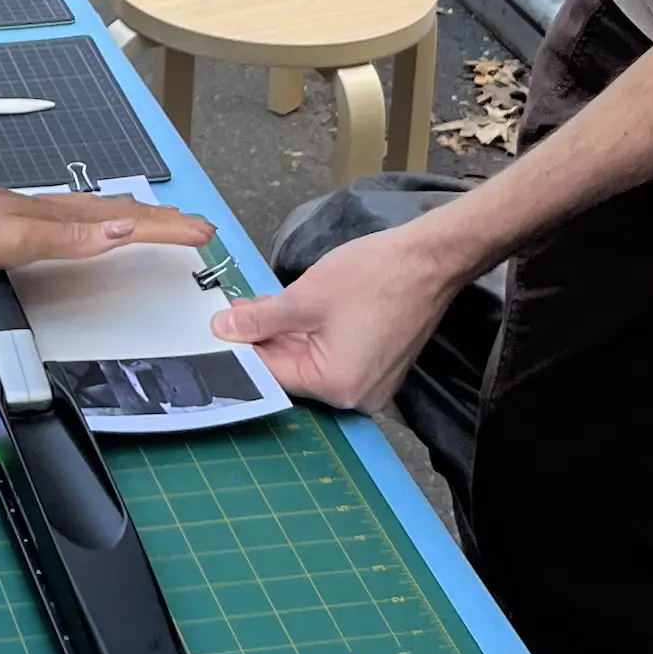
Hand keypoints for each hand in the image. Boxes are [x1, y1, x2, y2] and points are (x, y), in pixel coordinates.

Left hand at [0, 174, 214, 268]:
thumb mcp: (24, 239)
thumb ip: (75, 238)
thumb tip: (125, 231)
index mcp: (67, 217)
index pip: (132, 223)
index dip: (169, 229)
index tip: (201, 233)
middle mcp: (61, 211)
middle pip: (128, 215)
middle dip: (167, 221)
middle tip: (199, 227)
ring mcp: (47, 213)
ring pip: (109, 214)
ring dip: (143, 219)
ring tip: (166, 222)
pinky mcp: (30, 218)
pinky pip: (86, 217)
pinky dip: (110, 220)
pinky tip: (103, 224)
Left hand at [212, 225, 468, 411]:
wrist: (432, 258)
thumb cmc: (379, 275)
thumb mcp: (305, 297)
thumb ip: (260, 320)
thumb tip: (226, 330)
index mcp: (337, 385)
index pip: (274, 374)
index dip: (243, 350)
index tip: (220, 333)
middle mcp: (356, 396)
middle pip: (292, 370)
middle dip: (264, 339)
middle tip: (236, 313)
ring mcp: (371, 383)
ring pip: (311, 361)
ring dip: (285, 335)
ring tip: (262, 305)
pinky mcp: (378, 365)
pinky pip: (333, 355)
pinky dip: (312, 335)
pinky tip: (293, 311)